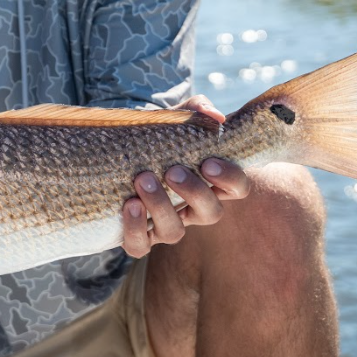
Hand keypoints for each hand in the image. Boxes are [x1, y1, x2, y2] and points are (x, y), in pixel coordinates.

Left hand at [121, 95, 250, 256]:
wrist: (119, 151)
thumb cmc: (157, 136)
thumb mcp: (176, 118)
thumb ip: (196, 109)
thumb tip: (214, 115)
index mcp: (210, 183)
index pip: (237, 188)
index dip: (229, 179)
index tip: (208, 162)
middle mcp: (193, 208)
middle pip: (211, 213)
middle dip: (194, 192)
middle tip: (172, 170)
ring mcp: (166, 224)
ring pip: (174, 232)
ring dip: (160, 206)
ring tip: (142, 179)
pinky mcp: (139, 237)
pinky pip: (140, 247)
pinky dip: (134, 229)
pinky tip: (128, 204)